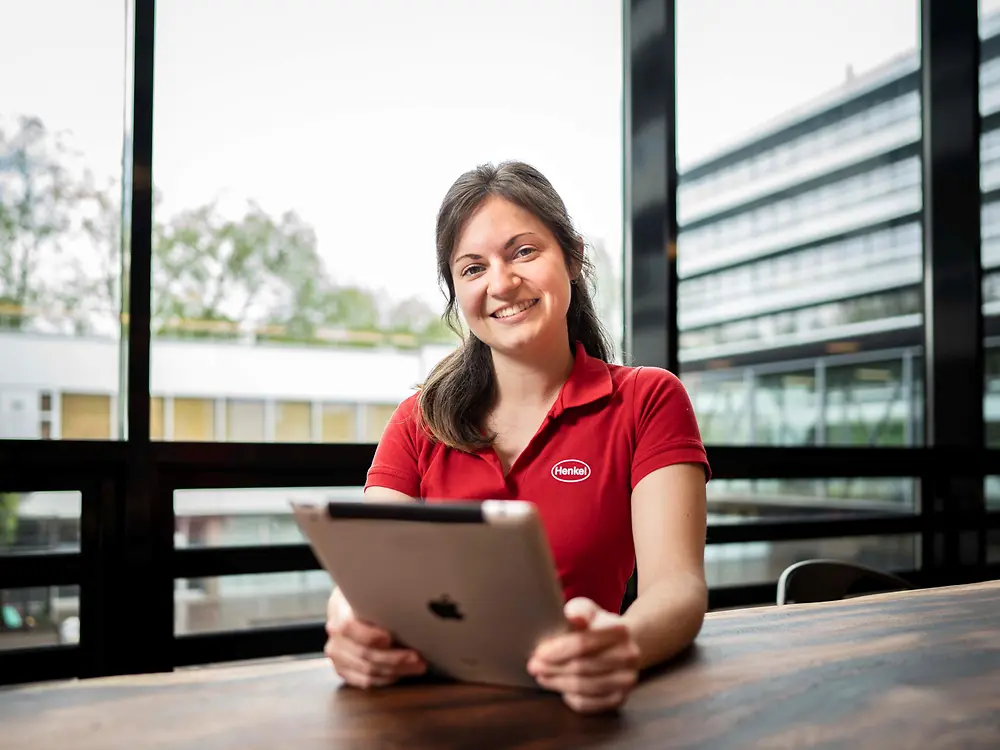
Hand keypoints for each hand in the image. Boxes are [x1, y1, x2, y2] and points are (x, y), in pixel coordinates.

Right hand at [324, 588, 426, 688]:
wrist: (351, 602)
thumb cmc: (367, 594)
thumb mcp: (370, 587)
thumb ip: (379, 596)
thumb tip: (408, 599)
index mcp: (339, 608)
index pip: (349, 626)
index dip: (369, 636)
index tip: (390, 637)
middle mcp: (335, 634)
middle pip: (363, 653)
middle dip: (394, 658)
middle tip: (417, 657)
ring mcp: (337, 653)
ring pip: (367, 670)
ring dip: (395, 670)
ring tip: (417, 665)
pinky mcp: (343, 668)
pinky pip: (364, 681)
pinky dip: (384, 679)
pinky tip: (400, 673)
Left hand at [527, 597, 640, 713]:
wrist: (623, 645)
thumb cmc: (596, 626)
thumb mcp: (587, 610)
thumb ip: (579, 611)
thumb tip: (574, 617)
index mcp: (620, 630)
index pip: (582, 643)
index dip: (557, 650)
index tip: (538, 653)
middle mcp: (629, 656)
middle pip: (582, 667)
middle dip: (553, 668)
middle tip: (533, 667)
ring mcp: (627, 680)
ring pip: (584, 688)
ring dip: (558, 684)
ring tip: (542, 678)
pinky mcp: (621, 698)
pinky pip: (589, 704)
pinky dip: (571, 699)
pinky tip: (561, 690)